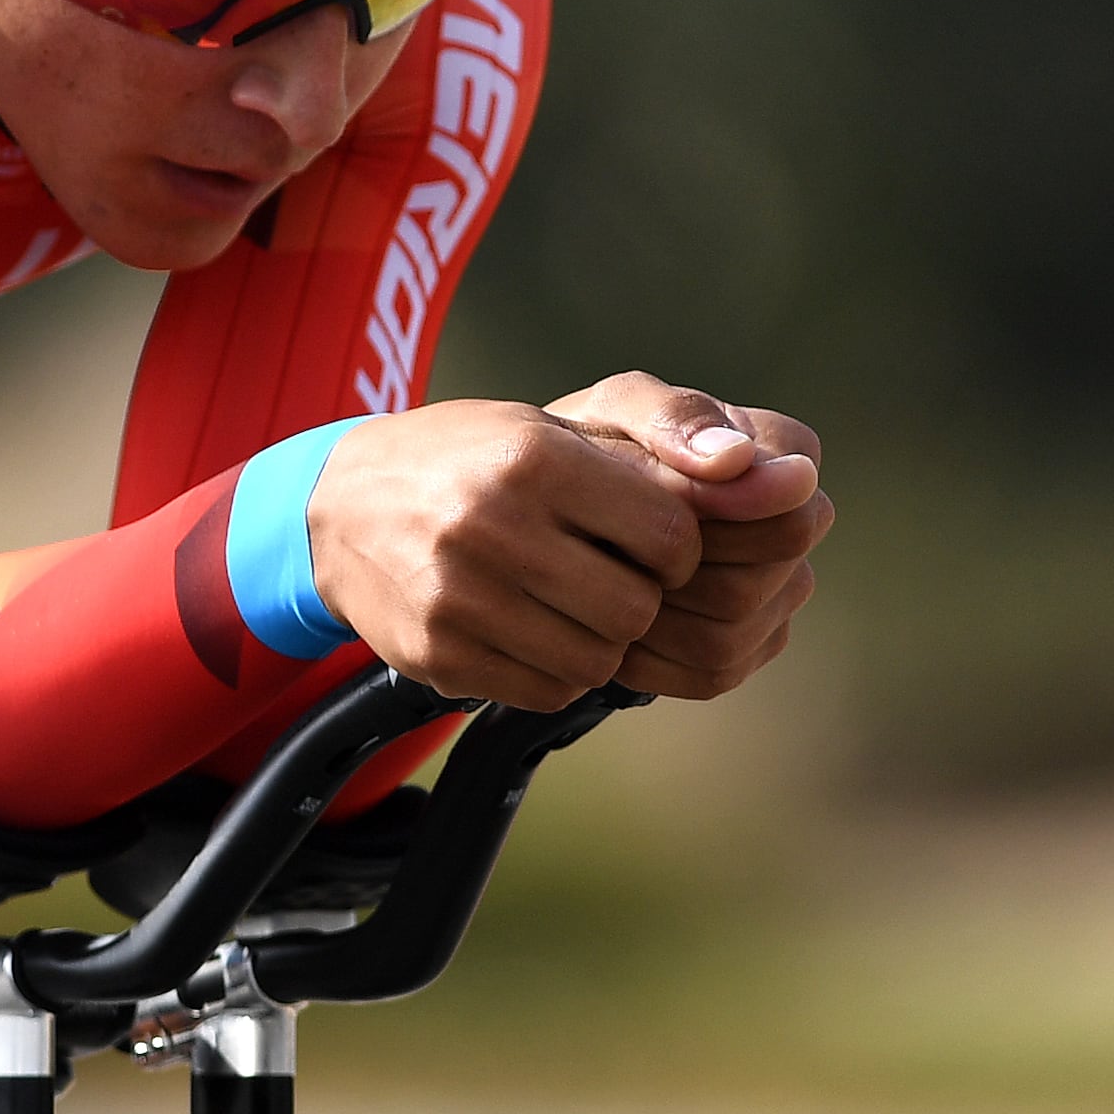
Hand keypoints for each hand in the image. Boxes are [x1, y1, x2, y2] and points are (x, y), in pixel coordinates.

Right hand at [306, 381, 826, 710]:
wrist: (336, 507)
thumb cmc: (473, 457)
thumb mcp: (560, 422)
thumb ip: (668, 434)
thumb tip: (777, 475)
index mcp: (533, 458)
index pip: (672, 537)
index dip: (676, 548)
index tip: (646, 537)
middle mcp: (490, 526)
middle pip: (636, 610)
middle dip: (641, 600)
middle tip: (609, 575)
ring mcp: (457, 598)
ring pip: (596, 662)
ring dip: (603, 642)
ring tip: (569, 602)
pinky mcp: (437, 655)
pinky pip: (546, 691)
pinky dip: (558, 670)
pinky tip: (530, 628)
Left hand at [541, 375, 827, 703]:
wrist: (559, 508)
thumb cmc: (595, 444)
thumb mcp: (616, 410)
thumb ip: (674, 418)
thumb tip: (736, 458)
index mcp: (786, 453)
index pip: (792, 519)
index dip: (720, 528)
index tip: (649, 514)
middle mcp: (796, 525)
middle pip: (758, 586)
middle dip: (675, 575)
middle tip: (609, 554)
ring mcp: (779, 593)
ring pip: (732, 636)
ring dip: (655, 619)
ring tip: (600, 589)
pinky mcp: (747, 647)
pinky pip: (712, 673)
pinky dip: (651, 659)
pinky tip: (608, 626)